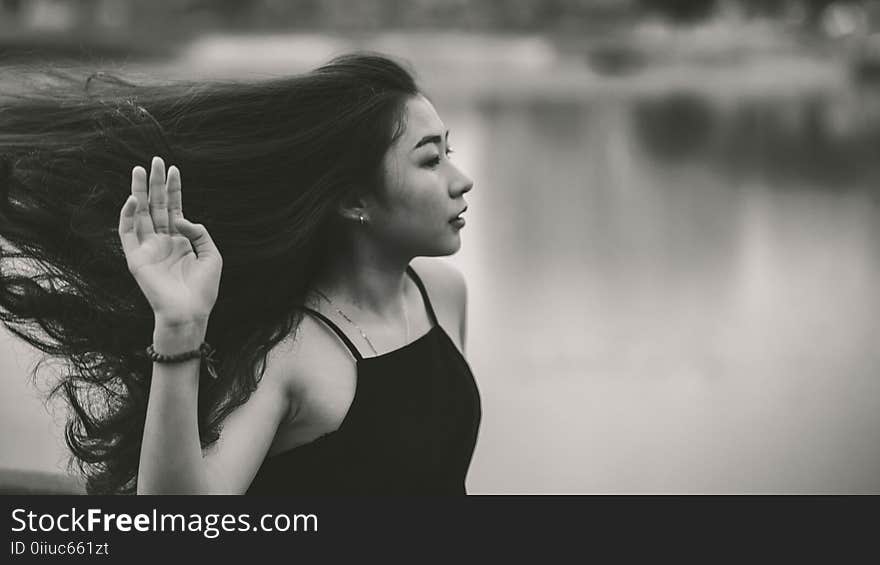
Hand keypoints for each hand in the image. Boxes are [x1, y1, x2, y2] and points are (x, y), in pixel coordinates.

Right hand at [118, 156, 221, 325]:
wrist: (190, 313)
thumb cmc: (203, 289)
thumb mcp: (211, 255)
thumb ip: (200, 233)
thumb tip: (181, 218)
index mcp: (181, 241)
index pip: (175, 208)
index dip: (174, 189)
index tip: (174, 168)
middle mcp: (163, 241)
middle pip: (157, 206)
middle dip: (156, 183)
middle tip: (155, 160)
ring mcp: (148, 248)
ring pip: (140, 213)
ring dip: (139, 191)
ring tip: (139, 170)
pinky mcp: (135, 258)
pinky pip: (127, 233)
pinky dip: (127, 215)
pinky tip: (134, 199)